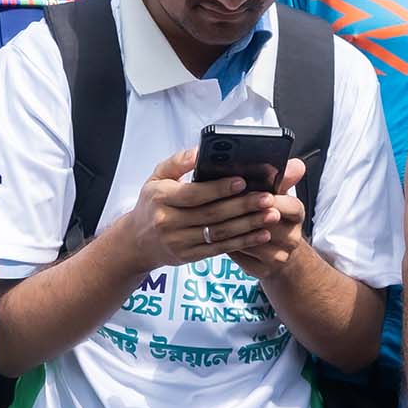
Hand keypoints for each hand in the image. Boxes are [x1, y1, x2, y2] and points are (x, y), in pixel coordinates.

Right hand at [121, 148, 276, 271]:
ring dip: (248, 225)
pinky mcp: (188, 256)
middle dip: (242, 206)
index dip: (219, 188)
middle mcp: (167, 222)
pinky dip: (243, 242)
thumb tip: (199, 151)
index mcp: (160, 197)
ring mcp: (178, 242)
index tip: (243, 181)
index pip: (193, 193)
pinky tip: (262, 234)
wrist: (137, 241)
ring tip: (271, 215)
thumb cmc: (152, 203)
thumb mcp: (156, 178)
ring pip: (219, 233)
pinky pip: (219, 249)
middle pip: (211, 214)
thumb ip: (178, 162)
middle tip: (267, 198)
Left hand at [224, 161, 310, 277]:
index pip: (291, 206)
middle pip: (268, 224)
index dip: (271, 200)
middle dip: (245, 213)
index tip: (253, 192)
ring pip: (252, 241)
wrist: (275, 253)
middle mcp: (292, 237)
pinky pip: (242, 255)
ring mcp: (279, 257)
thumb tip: (296, 164)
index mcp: (296, 213)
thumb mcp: (277, 194)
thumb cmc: (269, 214)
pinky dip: (227, 243)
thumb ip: (282, 178)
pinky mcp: (263, 271)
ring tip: (213, 216)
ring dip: (232, 228)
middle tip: (223, 201)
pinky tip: (214, 233)